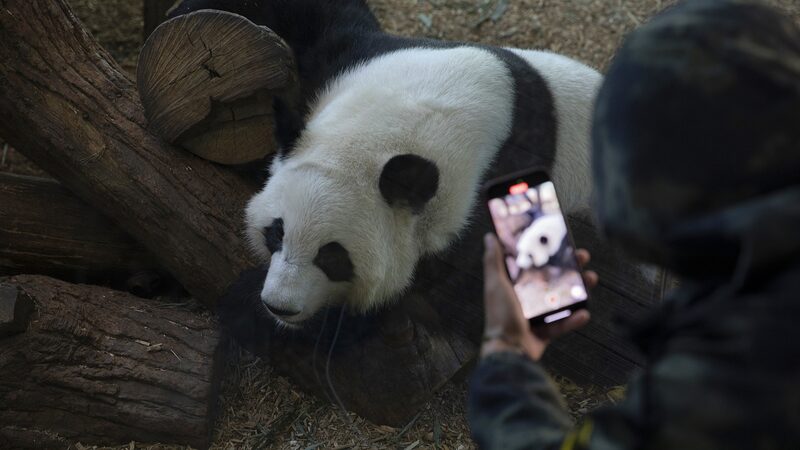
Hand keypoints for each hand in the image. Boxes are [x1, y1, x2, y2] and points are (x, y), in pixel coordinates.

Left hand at [480, 233, 597, 360]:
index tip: (562, 243)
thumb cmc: (500, 315)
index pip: (534, 264)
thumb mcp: (495, 284)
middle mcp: (526, 298)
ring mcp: (537, 316)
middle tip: (583, 258)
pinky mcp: (545, 332)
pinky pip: (563, 324)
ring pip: (562, 299)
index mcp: (514, 285)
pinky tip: (584, 314)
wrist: (508, 349)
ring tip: (591, 279)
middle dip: (570, 268)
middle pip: (552, 279)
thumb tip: (490, 237)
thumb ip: (493, 261)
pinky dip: (574, 320)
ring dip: (578, 290)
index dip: (548, 253)